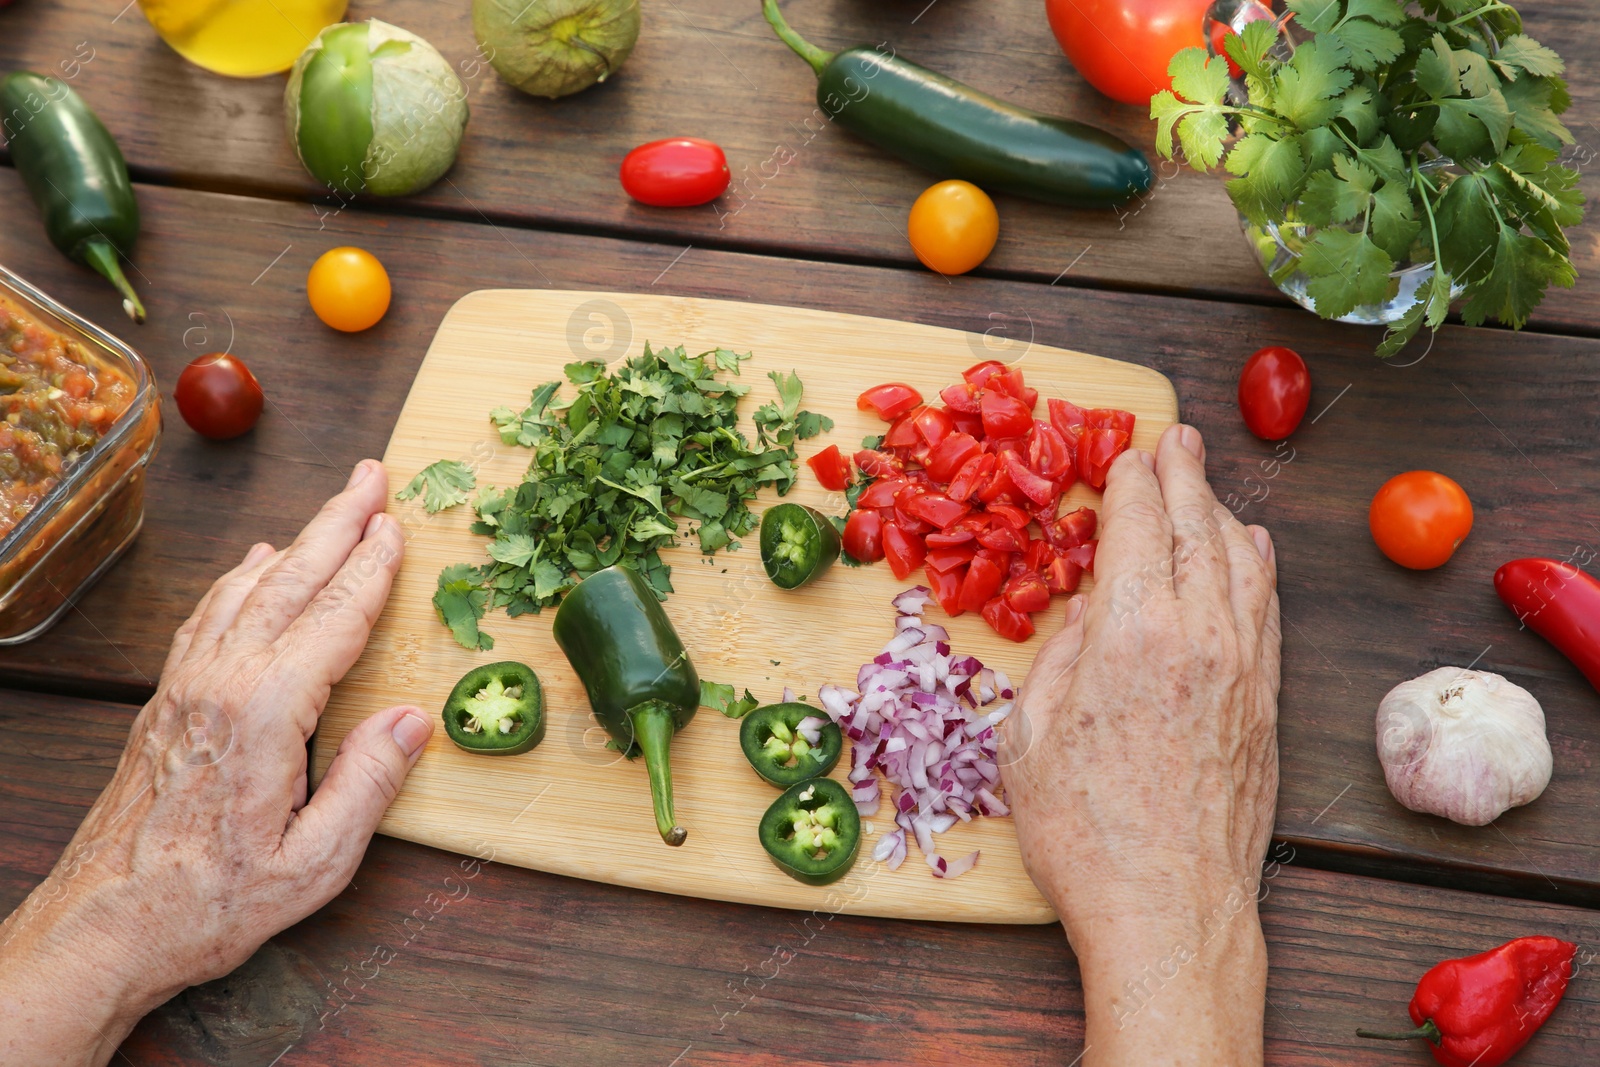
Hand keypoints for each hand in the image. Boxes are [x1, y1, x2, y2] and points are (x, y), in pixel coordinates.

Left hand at [0, 460, 431, 1066]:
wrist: (103, 925)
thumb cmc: (209, 902)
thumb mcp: (314, 864)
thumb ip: (368, 785)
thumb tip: (414, 720)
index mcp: (265, 713)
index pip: (334, 619)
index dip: (371, 568)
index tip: (398, 525)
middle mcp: (221, 682)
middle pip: (290, 580)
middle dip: (337, 522)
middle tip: (373, 476)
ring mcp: (187, 685)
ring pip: (248, 588)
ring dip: (296, 540)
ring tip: (331, 509)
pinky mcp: (166, 700)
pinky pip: (211, 614)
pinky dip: (243, 577)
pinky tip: (256, 566)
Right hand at [1001, 424, 1280, 1066]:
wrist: (1169, 910)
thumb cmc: (1082, 834)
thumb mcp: (1026, 736)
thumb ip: (1058, 655)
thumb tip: (1087, 609)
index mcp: (1130, 632)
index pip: (1137, 524)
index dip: (1130, 480)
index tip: (1125, 453)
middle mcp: (1199, 634)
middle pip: (1195, 527)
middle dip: (1183, 474)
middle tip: (1175, 439)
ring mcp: (1243, 667)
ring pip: (1241, 561)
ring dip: (1221, 511)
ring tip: (1206, 482)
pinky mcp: (1266, 703)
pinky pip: (1269, 609)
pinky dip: (1259, 567)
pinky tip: (1251, 551)